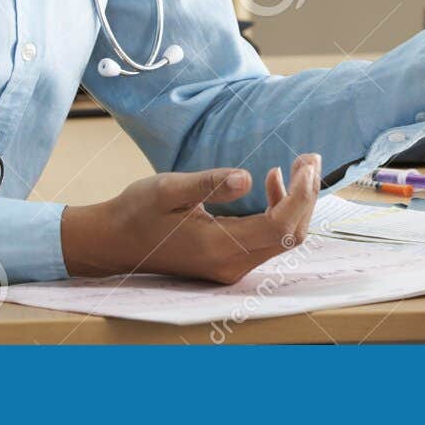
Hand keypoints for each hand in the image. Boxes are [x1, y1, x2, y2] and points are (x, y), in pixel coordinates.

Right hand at [61, 153, 320, 282]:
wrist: (115, 242)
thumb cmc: (137, 212)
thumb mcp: (168, 189)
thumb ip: (210, 184)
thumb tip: (248, 177)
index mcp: (218, 247)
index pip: (279, 227)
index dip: (301, 196)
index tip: (307, 163)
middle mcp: (231, 264)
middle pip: (289, 235)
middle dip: (307, 196)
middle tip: (309, 157)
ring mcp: (232, 267)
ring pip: (283, 239)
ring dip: (296, 202)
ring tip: (297, 165)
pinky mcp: (230, 261)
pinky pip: (268, 239)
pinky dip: (279, 211)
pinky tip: (270, 183)